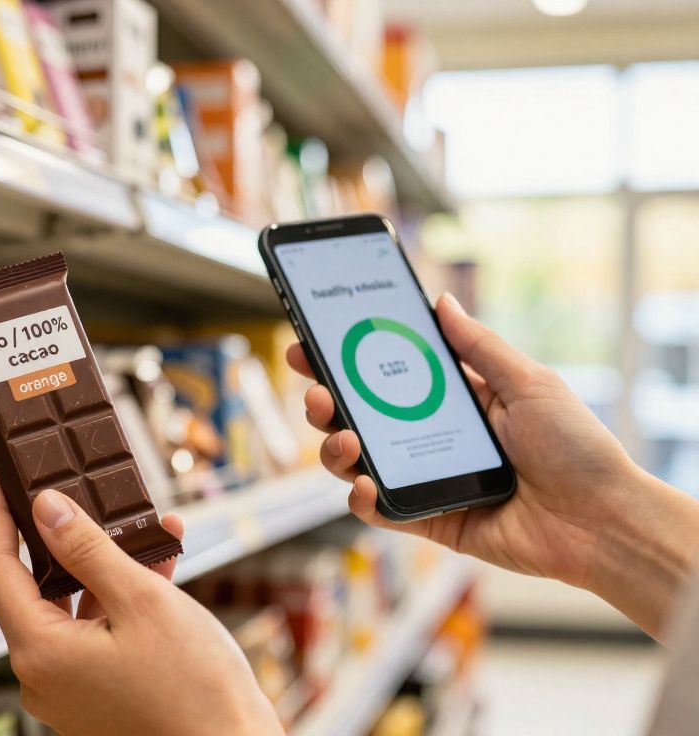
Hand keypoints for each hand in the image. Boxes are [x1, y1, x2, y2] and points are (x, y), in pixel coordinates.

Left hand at [0, 474, 281, 734]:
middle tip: (75, 488)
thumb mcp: (141, 600)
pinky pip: (95, 630)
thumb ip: (87, 549)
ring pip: (72, 605)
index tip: (2, 474)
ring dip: (104, 563)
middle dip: (65, 534)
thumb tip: (46, 507)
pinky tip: (159, 563)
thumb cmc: (195, 691)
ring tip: (143, 524)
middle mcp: (42, 674)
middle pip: (33, 585)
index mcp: (39, 651)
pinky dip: (119, 597)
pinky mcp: (93, 692)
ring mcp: (67, 687)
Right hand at [290, 293, 698, 636]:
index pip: (384, 375)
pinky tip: (364, 484)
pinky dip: (361, 499)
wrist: (603, 521)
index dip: (343, 361)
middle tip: (315, 391)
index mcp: (452, 400)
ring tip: (345, 440)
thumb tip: (440, 301)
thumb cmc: (577, 448)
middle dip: (325, 402)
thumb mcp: (529, 383)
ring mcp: (425, 479)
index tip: (309, 344)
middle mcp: (430, 438)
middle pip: (358, 417)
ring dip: (335, 449)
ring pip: (358, 462)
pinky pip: (380, 511)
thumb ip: (479, 346)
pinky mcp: (429, 520)